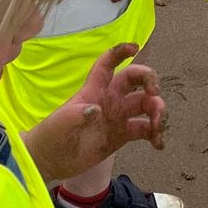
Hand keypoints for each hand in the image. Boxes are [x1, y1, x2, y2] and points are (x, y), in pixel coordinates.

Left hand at [22, 47, 166, 184]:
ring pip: (146, 105)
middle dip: (151, 82)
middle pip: (136, 81)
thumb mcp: (60, 123)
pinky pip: (145, 130)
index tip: (136, 47)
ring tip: (158, 129)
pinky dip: (155, 134)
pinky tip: (158, 144)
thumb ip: (78, 114)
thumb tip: (97, 110)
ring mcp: (118, 117)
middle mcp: (110, 99)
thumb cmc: (51, 135)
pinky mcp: (122, 136)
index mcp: (95, 90)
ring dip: (158, 112)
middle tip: (155, 96)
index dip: (121, 52)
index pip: (108, 64)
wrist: (50, 160)